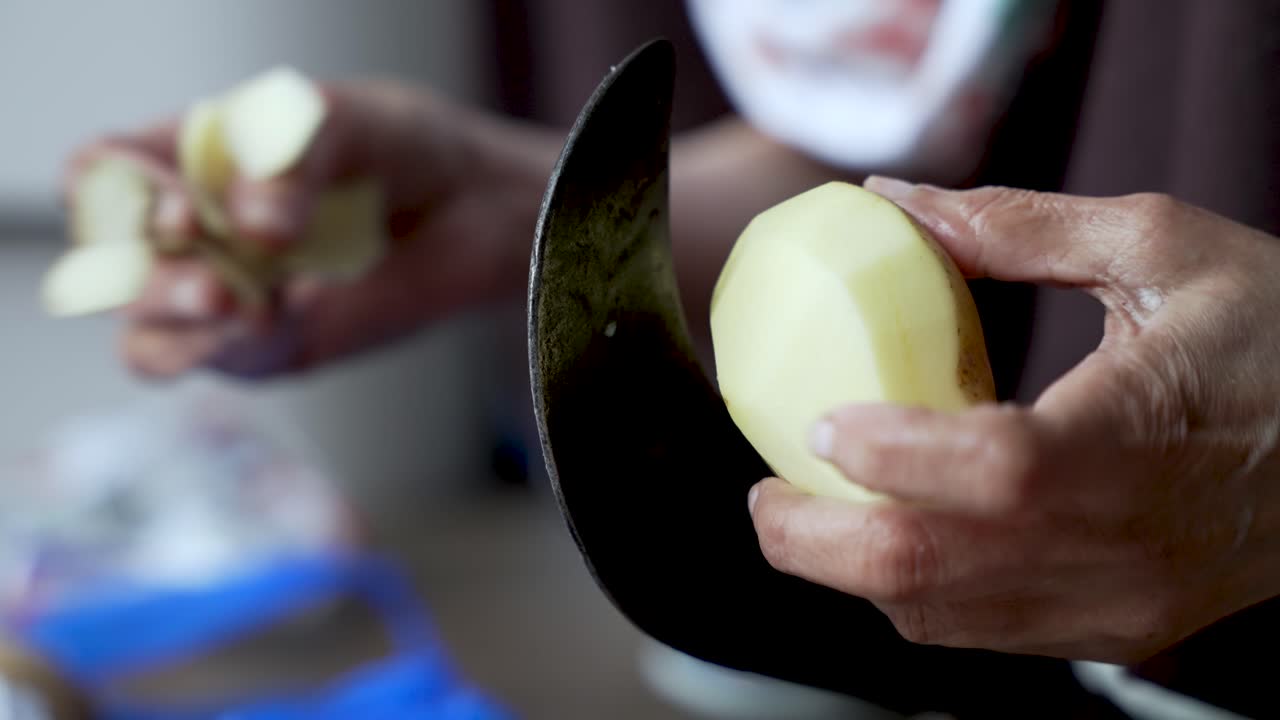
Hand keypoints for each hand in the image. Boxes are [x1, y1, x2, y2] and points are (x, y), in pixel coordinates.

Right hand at [64, 79, 554, 378]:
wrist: (477, 209)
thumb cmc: (402, 148)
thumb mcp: (344, 121)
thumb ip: (289, 159)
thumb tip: (252, 230)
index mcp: (186, 161)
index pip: (102, 178)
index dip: (123, 198)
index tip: (188, 209)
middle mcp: (192, 233)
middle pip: (110, 266)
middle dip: (148, 273)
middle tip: (212, 264)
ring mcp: (224, 297)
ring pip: (144, 334)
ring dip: (176, 321)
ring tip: (244, 303)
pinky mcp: (266, 348)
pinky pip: (210, 362)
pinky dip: (224, 349)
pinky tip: (275, 318)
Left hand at [748, 177, 1279, 663]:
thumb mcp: (1162, 248)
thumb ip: (1019, 227)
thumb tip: (897, 206)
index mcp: (1140, 442)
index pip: (993, 472)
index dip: (886, 455)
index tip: (814, 422)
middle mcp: (1125, 546)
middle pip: (930, 573)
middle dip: (814, 541)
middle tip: (765, 495)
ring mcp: (1120, 604)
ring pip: (941, 618)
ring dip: (850, 571)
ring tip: (810, 510)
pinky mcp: (1118, 628)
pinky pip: (983, 631)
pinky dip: (913, 592)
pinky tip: (893, 538)